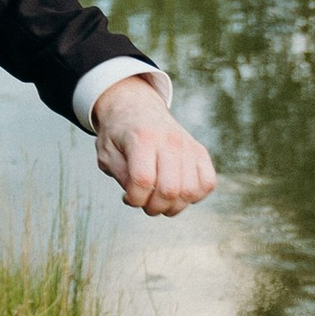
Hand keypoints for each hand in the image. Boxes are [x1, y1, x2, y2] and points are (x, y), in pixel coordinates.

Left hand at [90, 82, 215, 217]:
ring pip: (190, 191)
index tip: (126, 197)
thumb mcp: (106, 153)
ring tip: (159, 200)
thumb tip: (140, 196)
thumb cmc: (118, 135)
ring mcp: (188, 146)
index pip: (143, 180)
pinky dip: (194, 196)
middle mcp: (170, 140)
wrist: (137, 108)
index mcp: (142, 138)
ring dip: (173, 206)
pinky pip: (207, 184)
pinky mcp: (200, 151)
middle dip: (154, 207)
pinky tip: (177, 193)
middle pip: (170, 189)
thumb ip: (121, 175)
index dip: (134, 198)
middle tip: (144, 203)